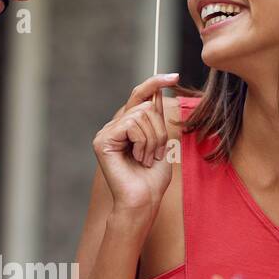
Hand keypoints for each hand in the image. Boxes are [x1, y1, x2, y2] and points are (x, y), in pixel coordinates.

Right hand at [93, 74, 179, 213]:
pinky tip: (138, 159)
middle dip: (158, 130)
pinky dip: (143, 142)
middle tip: (154, 153)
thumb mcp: (159, 141)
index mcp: (126, 126)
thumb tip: (156, 91)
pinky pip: (132, 125)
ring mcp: (106, 133)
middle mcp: (113, 127)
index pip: (140, 96)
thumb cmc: (152, 178)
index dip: (155, 83)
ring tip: (146, 158)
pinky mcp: (103, 140)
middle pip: (145, 106)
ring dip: (153, 139)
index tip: (175, 77)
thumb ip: (155, 118)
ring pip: (141, 115)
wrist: (143, 201)